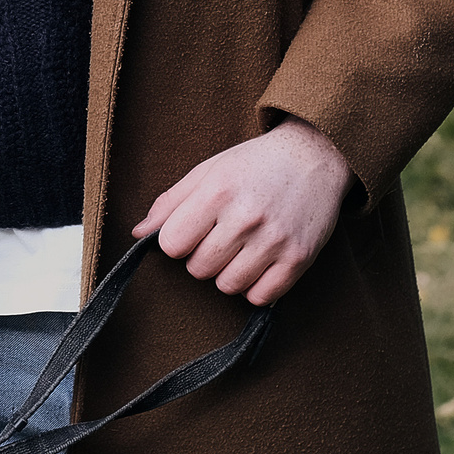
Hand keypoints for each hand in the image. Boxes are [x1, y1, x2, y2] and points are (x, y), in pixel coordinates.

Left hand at [131, 119, 353, 306]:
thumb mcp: (208, 171)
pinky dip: (255, 287)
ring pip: (227, 286)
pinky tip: (258, 264)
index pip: (172, 244)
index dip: (177, 241)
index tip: (191, 231)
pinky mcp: (299, 259)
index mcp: (217, 192)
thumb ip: (171, 202)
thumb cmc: (255, 164)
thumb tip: (138, 233)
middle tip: (219, 237)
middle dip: (202, 257)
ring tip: (239, 249)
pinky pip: (261, 297)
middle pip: (198, 269)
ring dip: (227, 273)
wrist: (314, 157)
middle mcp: (245, 218)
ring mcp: (274, 240)